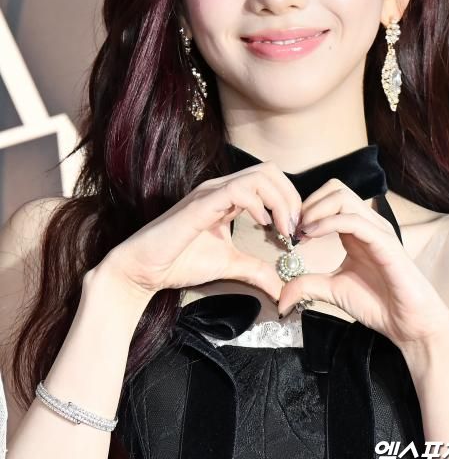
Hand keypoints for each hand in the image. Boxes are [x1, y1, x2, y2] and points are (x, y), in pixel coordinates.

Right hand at [100, 161, 301, 301]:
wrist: (143, 270)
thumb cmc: (179, 262)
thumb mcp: (229, 265)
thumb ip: (256, 270)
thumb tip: (281, 287)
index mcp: (228, 196)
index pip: (269, 180)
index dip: (290, 200)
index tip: (295, 231)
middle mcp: (220, 188)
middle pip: (270, 170)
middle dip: (291, 196)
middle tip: (294, 228)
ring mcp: (210, 193)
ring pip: (259, 175)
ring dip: (280, 200)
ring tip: (283, 229)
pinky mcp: (200, 204)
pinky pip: (238, 191)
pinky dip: (259, 204)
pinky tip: (263, 225)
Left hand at [277, 179, 448, 348]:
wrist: (408, 325)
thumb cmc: (378, 304)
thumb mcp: (333, 290)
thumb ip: (307, 285)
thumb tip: (280, 296)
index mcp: (356, 230)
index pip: (329, 198)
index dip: (305, 209)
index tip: (290, 232)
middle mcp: (367, 224)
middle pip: (335, 188)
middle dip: (308, 203)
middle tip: (294, 229)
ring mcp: (377, 230)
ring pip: (343, 196)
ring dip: (315, 209)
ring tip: (302, 232)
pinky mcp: (385, 243)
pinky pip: (355, 220)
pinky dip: (328, 222)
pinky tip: (312, 235)